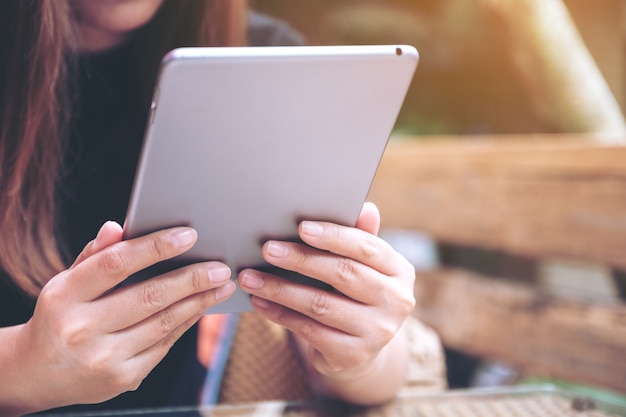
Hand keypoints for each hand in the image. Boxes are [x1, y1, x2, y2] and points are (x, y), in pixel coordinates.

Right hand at [4, 221, 234, 413]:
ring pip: (164, 322)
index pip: (116, 263)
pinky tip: (201, 306)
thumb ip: (94, 255)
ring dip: (199, 301)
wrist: (35, 374)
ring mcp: (103, 358)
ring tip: (221, 285)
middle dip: (192, 278)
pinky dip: (187, 322)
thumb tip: (118, 227)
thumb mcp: (65, 283)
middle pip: (149, 295)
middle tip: (221, 267)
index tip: (189, 235)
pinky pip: (165, 344)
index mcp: (63, 296)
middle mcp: (81, 329)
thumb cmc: (59, 316)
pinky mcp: (122, 379)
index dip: (156, 247)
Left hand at [238, 202, 415, 399]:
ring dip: (281, 289)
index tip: (302, 227)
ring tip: (251, 277)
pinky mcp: (354, 355)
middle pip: (343, 274)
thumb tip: (365, 206)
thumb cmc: (354, 293)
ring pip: (321, 304)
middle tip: (268, 249)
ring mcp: (378, 331)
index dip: (334, 236)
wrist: (359, 348)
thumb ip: (359, 238)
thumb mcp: (362, 266)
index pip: (367, 247)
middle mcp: (397, 302)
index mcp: (400, 271)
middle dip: (301, 260)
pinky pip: (309, 330)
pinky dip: (280, 314)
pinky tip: (260, 302)